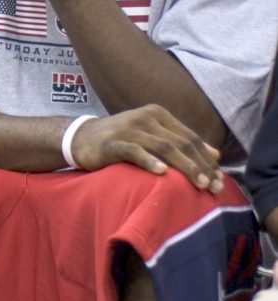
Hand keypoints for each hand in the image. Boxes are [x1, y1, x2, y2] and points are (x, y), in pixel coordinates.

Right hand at [70, 105, 223, 191]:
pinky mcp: (112, 142)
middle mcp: (146, 117)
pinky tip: (162, 173)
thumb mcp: (152, 136)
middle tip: (214, 186)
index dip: (207, 159)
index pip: (191, 138)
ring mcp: (129, 128)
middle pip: (182, 142)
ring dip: (185, 167)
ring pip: (164, 147)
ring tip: (198, 184)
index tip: (220, 180)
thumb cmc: (120, 140)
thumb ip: (181, 141)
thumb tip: (215, 154)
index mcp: (158, 114)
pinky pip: (135, 151)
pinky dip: (150, 161)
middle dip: (201, 166)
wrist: (81, 138)